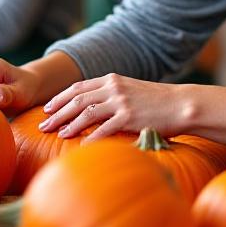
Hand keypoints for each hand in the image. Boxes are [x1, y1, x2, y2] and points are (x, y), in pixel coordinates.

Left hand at [39, 73, 183, 141]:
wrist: (182, 104)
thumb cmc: (157, 101)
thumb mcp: (130, 90)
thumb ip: (111, 95)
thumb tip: (91, 109)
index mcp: (111, 79)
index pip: (77, 87)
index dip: (60, 98)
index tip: (47, 108)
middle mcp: (113, 88)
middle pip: (77, 100)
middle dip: (57, 113)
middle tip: (43, 125)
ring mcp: (121, 102)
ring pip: (86, 113)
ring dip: (69, 124)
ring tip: (58, 134)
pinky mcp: (130, 118)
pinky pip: (104, 129)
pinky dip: (90, 139)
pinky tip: (80, 147)